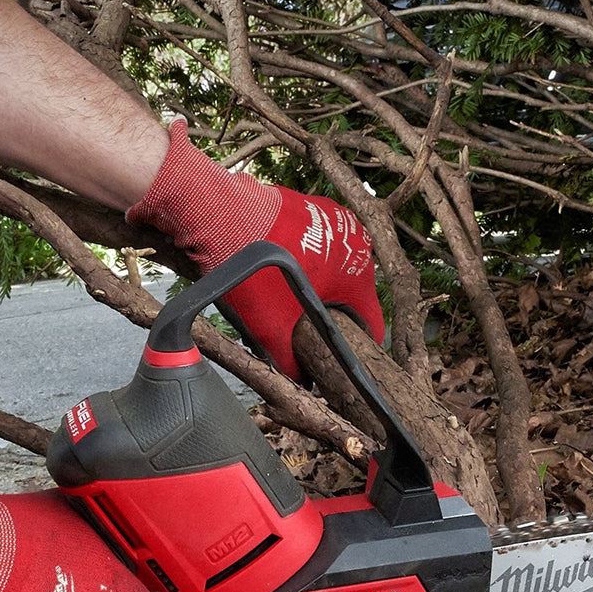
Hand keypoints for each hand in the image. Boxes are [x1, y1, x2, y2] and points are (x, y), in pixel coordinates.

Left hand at [128, 120, 384, 380]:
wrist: (220, 214)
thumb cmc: (254, 272)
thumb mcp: (272, 328)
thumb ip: (292, 363)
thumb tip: (301, 383)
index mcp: (360, 276)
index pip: (372, 325)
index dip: (357, 349)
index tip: (339, 359)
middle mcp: (358, 245)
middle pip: (351, 297)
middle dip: (330, 317)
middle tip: (303, 331)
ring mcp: (337, 222)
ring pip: (333, 272)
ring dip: (316, 290)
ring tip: (286, 302)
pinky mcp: (314, 208)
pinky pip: (317, 248)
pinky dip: (305, 264)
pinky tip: (279, 274)